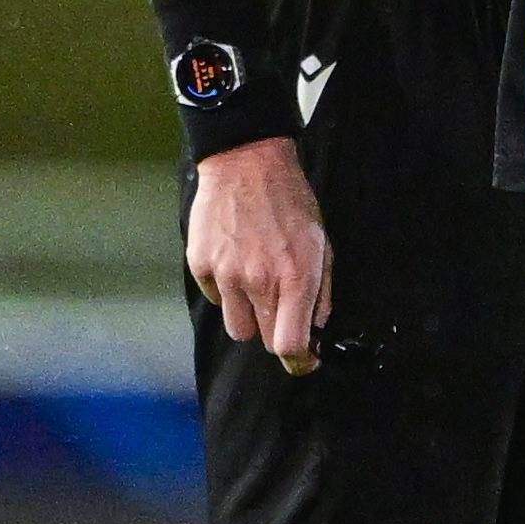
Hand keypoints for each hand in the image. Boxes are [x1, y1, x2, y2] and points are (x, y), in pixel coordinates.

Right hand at [186, 134, 330, 371]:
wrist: (246, 163)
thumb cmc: (290, 201)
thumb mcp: (321, 243)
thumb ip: (322, 290)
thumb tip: (318, 326)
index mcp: (295, 277)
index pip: (290, 345)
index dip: (299, 361)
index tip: (304, 359)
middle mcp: (258, 281)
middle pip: (264, 340)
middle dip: (277, 332)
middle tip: (283, 310)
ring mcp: (226, 274)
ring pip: (237, 327)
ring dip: (250, 316)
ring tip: (257, 284)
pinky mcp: (201, 264)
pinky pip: (216, 297)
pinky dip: (227, 290)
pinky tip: (236, 260)